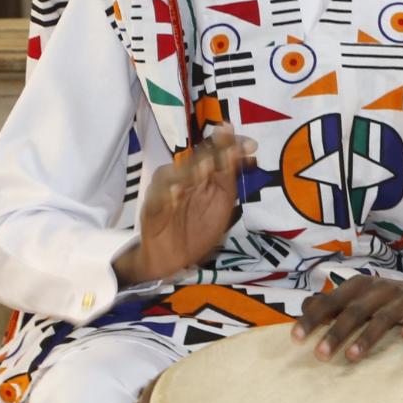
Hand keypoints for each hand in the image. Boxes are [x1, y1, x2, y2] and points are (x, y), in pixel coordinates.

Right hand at [116, 132, 254, 285]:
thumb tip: (250, 155)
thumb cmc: (200, 227)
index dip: (231, 146)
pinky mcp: (151, 210)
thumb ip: (231, 178)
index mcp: (200, 174)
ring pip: (171, 176)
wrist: (175, 258)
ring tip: (206, 166)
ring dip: (189, 171)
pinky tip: (176, 192)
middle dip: (212, 154)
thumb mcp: (222, 202)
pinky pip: (156, 201)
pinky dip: (165, 195)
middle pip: (195, 160)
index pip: (214, 153)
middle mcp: (182, 178)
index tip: (251, 145)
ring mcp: (164, 193)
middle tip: (230, 151)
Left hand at [293, 272, 402, 362]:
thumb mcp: (358, 296)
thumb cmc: (384, 299)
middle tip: (320, 355)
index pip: (331, 302)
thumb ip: (332, 302)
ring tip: (352, 357)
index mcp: (359, 286)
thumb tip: (304, 305)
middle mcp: (379, 290)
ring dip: (367, 337)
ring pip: (383, 318)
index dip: (312, 318)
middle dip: (336, 333)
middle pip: (354, 311)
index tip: (295, 338)